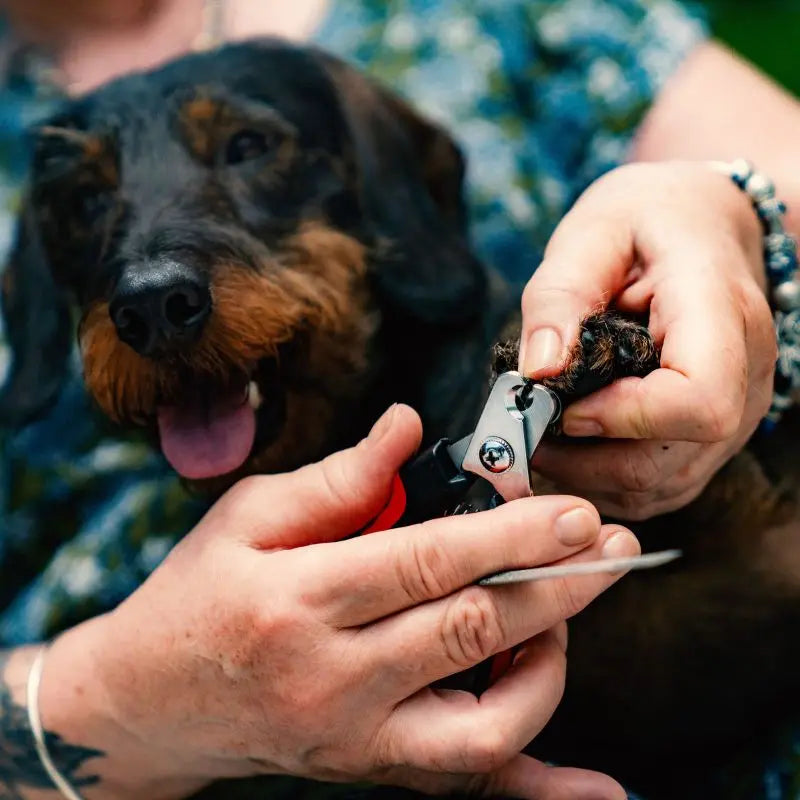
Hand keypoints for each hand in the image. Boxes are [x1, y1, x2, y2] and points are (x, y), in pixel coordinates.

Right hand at [39, 405, 636, 799]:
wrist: (144, 704)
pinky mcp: (369, 768)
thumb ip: (337, 475)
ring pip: (487, 721)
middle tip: (609, 547)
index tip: (572, 512)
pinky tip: (600, 789)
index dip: (511, 535)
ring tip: (568, 615)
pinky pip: (468, 785)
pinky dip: (541, 787)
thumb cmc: (196, 596)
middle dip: (557, 585)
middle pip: (472, 630)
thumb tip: (407, 426)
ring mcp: (355, 737)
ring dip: (550, 663)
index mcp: (301, 599)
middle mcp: (333, 679)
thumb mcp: (247, 516)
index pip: (429, 561)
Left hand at [519, 162, 776, 519]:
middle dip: (585, 459)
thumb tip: (537, 371)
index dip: (622, 418)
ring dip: (588, 476)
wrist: (702, 225)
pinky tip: (571, 448)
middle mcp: (746, 376)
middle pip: (671, 460)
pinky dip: (606, 482)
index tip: (562, 404)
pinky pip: (660, 487)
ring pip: (662, 486)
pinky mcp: (713, 436)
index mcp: (722, 315)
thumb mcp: (595, 232)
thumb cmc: (648, 221)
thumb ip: (560, 297)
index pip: (698, 400)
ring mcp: (736, 414)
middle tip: (526, 428)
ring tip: (542, 435)